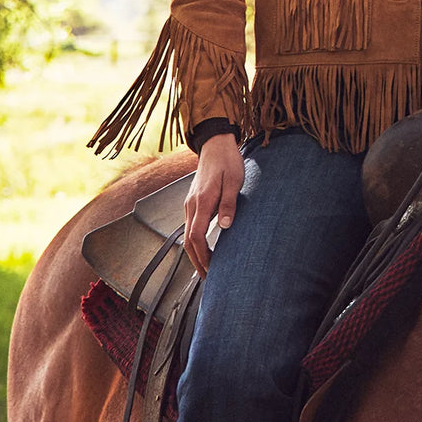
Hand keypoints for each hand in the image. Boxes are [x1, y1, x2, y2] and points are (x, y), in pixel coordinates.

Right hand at [182, 131, 243, 274]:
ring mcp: (190, 203)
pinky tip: (204, 247)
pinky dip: (196, 241)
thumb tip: (225, 226)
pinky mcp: (193, 201)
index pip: (196, 237)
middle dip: (197, 262)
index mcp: (202, 201)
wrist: (216, 144)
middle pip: (188, 241)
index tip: (212, 270)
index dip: (203, 256)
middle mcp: (192, 204)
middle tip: (208, 278)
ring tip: (207, 268)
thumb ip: (229, 203)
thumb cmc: (227, 161)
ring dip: (196, 253)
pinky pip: (191, 226)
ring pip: (188, 235)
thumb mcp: (234, 180)